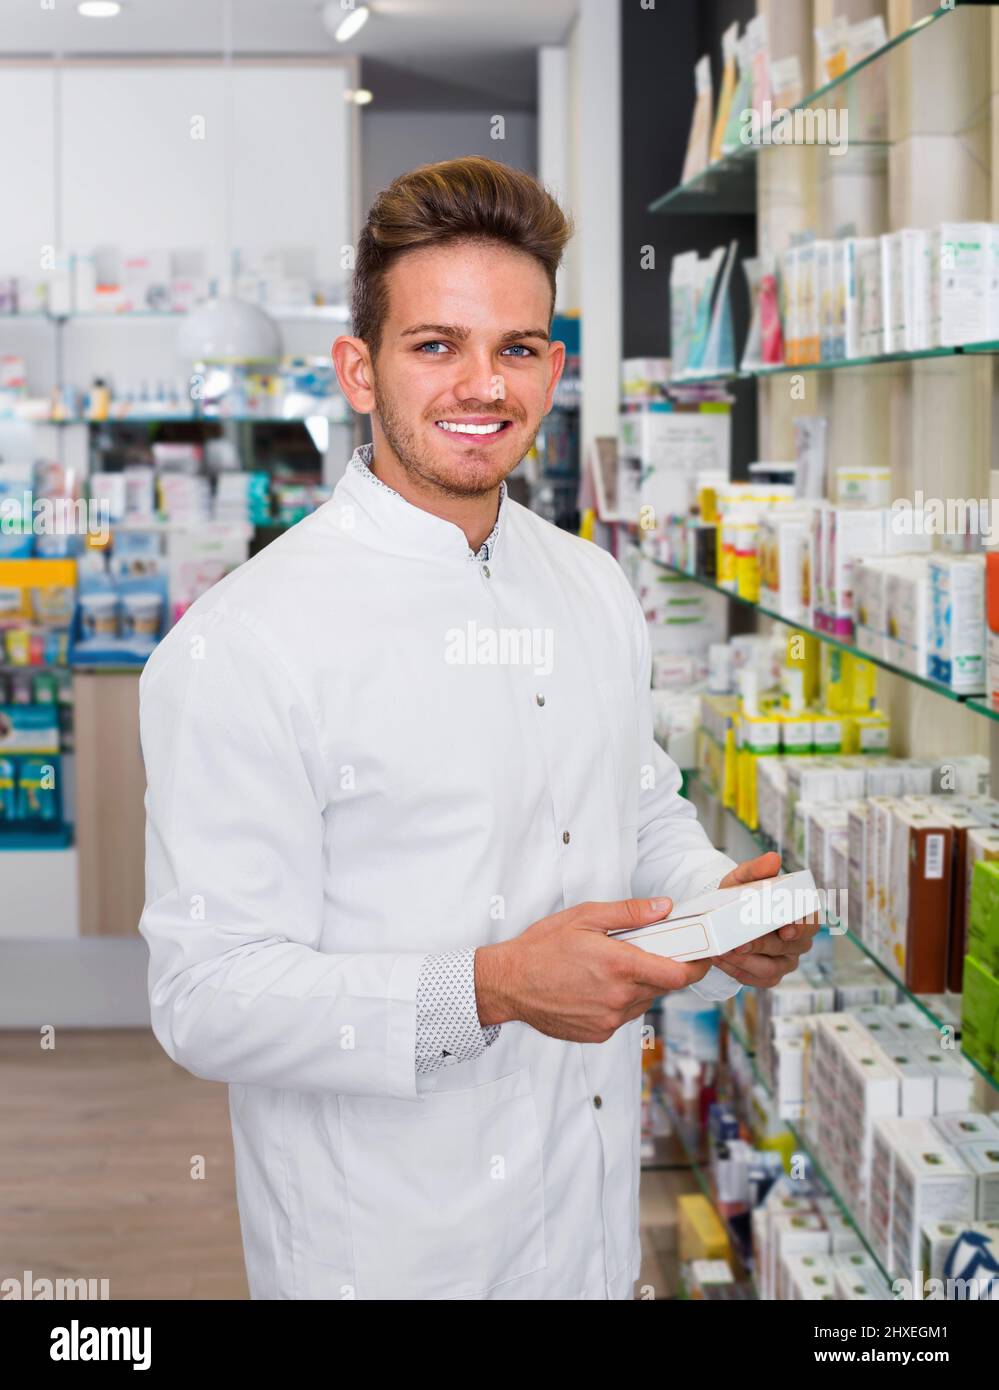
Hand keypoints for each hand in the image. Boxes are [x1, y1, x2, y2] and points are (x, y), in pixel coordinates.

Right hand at [475, 897, 713, 1042]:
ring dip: (638, 986)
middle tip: (641, 952)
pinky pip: (623, 1016)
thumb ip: (629, 913)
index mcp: (619, 966)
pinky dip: (619, 1001)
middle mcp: (619, 997)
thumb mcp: (585, 917)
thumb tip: (664, 908)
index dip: (696, 966)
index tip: (701, 957)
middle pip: (662, 987)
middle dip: (660, 969)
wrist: (508, 984)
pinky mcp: (599, 1033)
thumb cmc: (542, 948)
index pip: (678, 975)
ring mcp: (609, 1019)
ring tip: (609, 969)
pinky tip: (595, 987)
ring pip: (643, 1002)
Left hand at [710, 851, 820, 988]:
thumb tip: (774, 859)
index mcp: (800, 913)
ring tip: (723, 952)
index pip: (811, 921)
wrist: (721, 916)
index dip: (800, 927)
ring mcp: (786, 960)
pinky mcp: (770, 976)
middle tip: (739, 943)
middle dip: (762, 945)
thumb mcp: (743, 879)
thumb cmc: (739, 897)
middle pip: (789, 947)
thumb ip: (757, 869)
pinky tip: (722, 961)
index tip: (784, 929)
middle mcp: (799, 940)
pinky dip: (738, 971)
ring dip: (746, 961)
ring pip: (772, 967)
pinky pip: (759, 979)